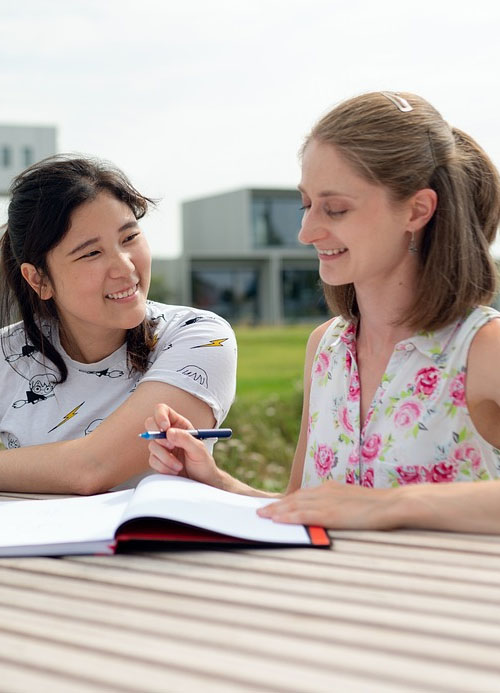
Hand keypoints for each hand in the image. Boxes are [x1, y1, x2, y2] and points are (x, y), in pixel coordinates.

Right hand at [144, 403, 222, 487]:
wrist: (201, 483)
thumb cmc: (204, 464)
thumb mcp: (199, 450)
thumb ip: (185, 439)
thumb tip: (169, 432)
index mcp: (180, 425)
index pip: (163, 410)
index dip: (160, 415)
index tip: (164, 427)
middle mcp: (169, 433)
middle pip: (150, 424)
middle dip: (159, 437)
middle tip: (171, 447)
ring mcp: (162, 446)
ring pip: (151, 445)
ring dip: (165, 457)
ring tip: (179, 466)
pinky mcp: (158, 460)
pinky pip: (152, 460)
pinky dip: (163, 467)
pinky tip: (175, 471)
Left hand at [257, 481, 399, 529]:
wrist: (393, 504)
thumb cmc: (379, 506)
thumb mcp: (354, 502)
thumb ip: (339, 505)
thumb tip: (329, 514)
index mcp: (332, 488)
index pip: (303, 494)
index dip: (287, 500)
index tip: (274, 505)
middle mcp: (326, 491)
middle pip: (295, 498)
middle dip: (276, 505)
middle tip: (260, 510)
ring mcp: (327, 501)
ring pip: (295, 505)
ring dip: (276, 510)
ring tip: (262, 515)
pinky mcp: (331, 513)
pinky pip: (304, 514)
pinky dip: (288, 516)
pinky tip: (277, 520)